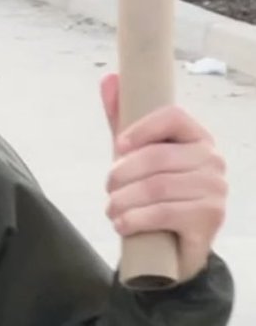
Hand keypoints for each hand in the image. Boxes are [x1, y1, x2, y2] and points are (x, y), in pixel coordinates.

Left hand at [101, 75, 226, 282]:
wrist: (175, 246)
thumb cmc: (156, 193)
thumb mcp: (136, 155)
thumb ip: (123, 118)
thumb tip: (109, 78)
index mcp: (197, 137)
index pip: (173, 116)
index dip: (141, 128)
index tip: (118, 145)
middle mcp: (213, 160)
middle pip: (158, 157)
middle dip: (122, 174)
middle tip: (108, 188)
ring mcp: (215, 190)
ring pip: (157, 187)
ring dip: (124, 200)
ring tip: (112, 209)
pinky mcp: (210, 218)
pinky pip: (164, 213)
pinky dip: (135, 219)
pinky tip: (121, 224)